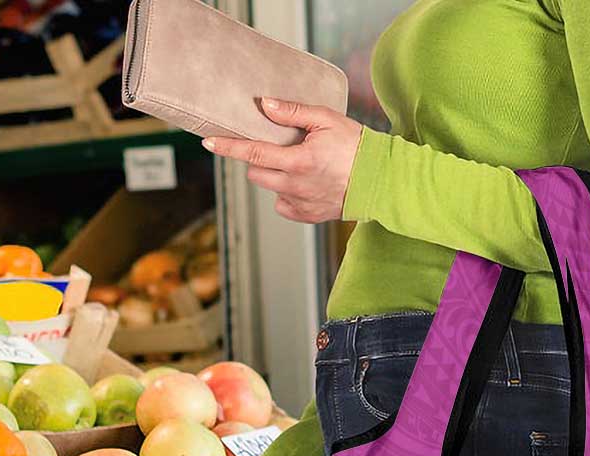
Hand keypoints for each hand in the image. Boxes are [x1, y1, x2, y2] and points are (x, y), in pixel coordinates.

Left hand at [202, 97, 362, 222]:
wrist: (380, 181)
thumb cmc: (356, 146)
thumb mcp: (326, 119)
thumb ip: (292, 112)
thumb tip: (264, 105)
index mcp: (298, 161)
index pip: (253, 153)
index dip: (228, 147)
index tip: (209, 143)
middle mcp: (295, 186)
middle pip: (256, 173)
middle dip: (258, 159)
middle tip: (276, 147)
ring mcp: (300, 204)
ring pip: (270, 188)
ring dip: (274, 175)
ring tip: (297, 164)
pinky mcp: (307, 216)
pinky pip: (283, 204)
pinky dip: (287, 193)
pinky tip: (304, 183)